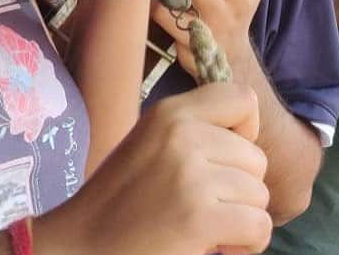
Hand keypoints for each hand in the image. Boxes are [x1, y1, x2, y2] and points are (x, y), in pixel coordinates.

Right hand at [39, 83, 271, 254]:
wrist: (79, 247)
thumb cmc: (121, 201)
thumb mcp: (153, 142)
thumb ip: (196, 129)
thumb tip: (249, 132)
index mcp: (170, 112)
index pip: (243, 98)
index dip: (245, 130)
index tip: (224, 158)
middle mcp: (182, 134)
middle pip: (256, 157)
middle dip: (240, 188)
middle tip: (206, 206)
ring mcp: (190, 174)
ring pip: (259, 194)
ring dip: (241, 218)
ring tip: (206, 227)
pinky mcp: (199, 217)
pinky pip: (258, 225)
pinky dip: (247, 244)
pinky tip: (217, 246)